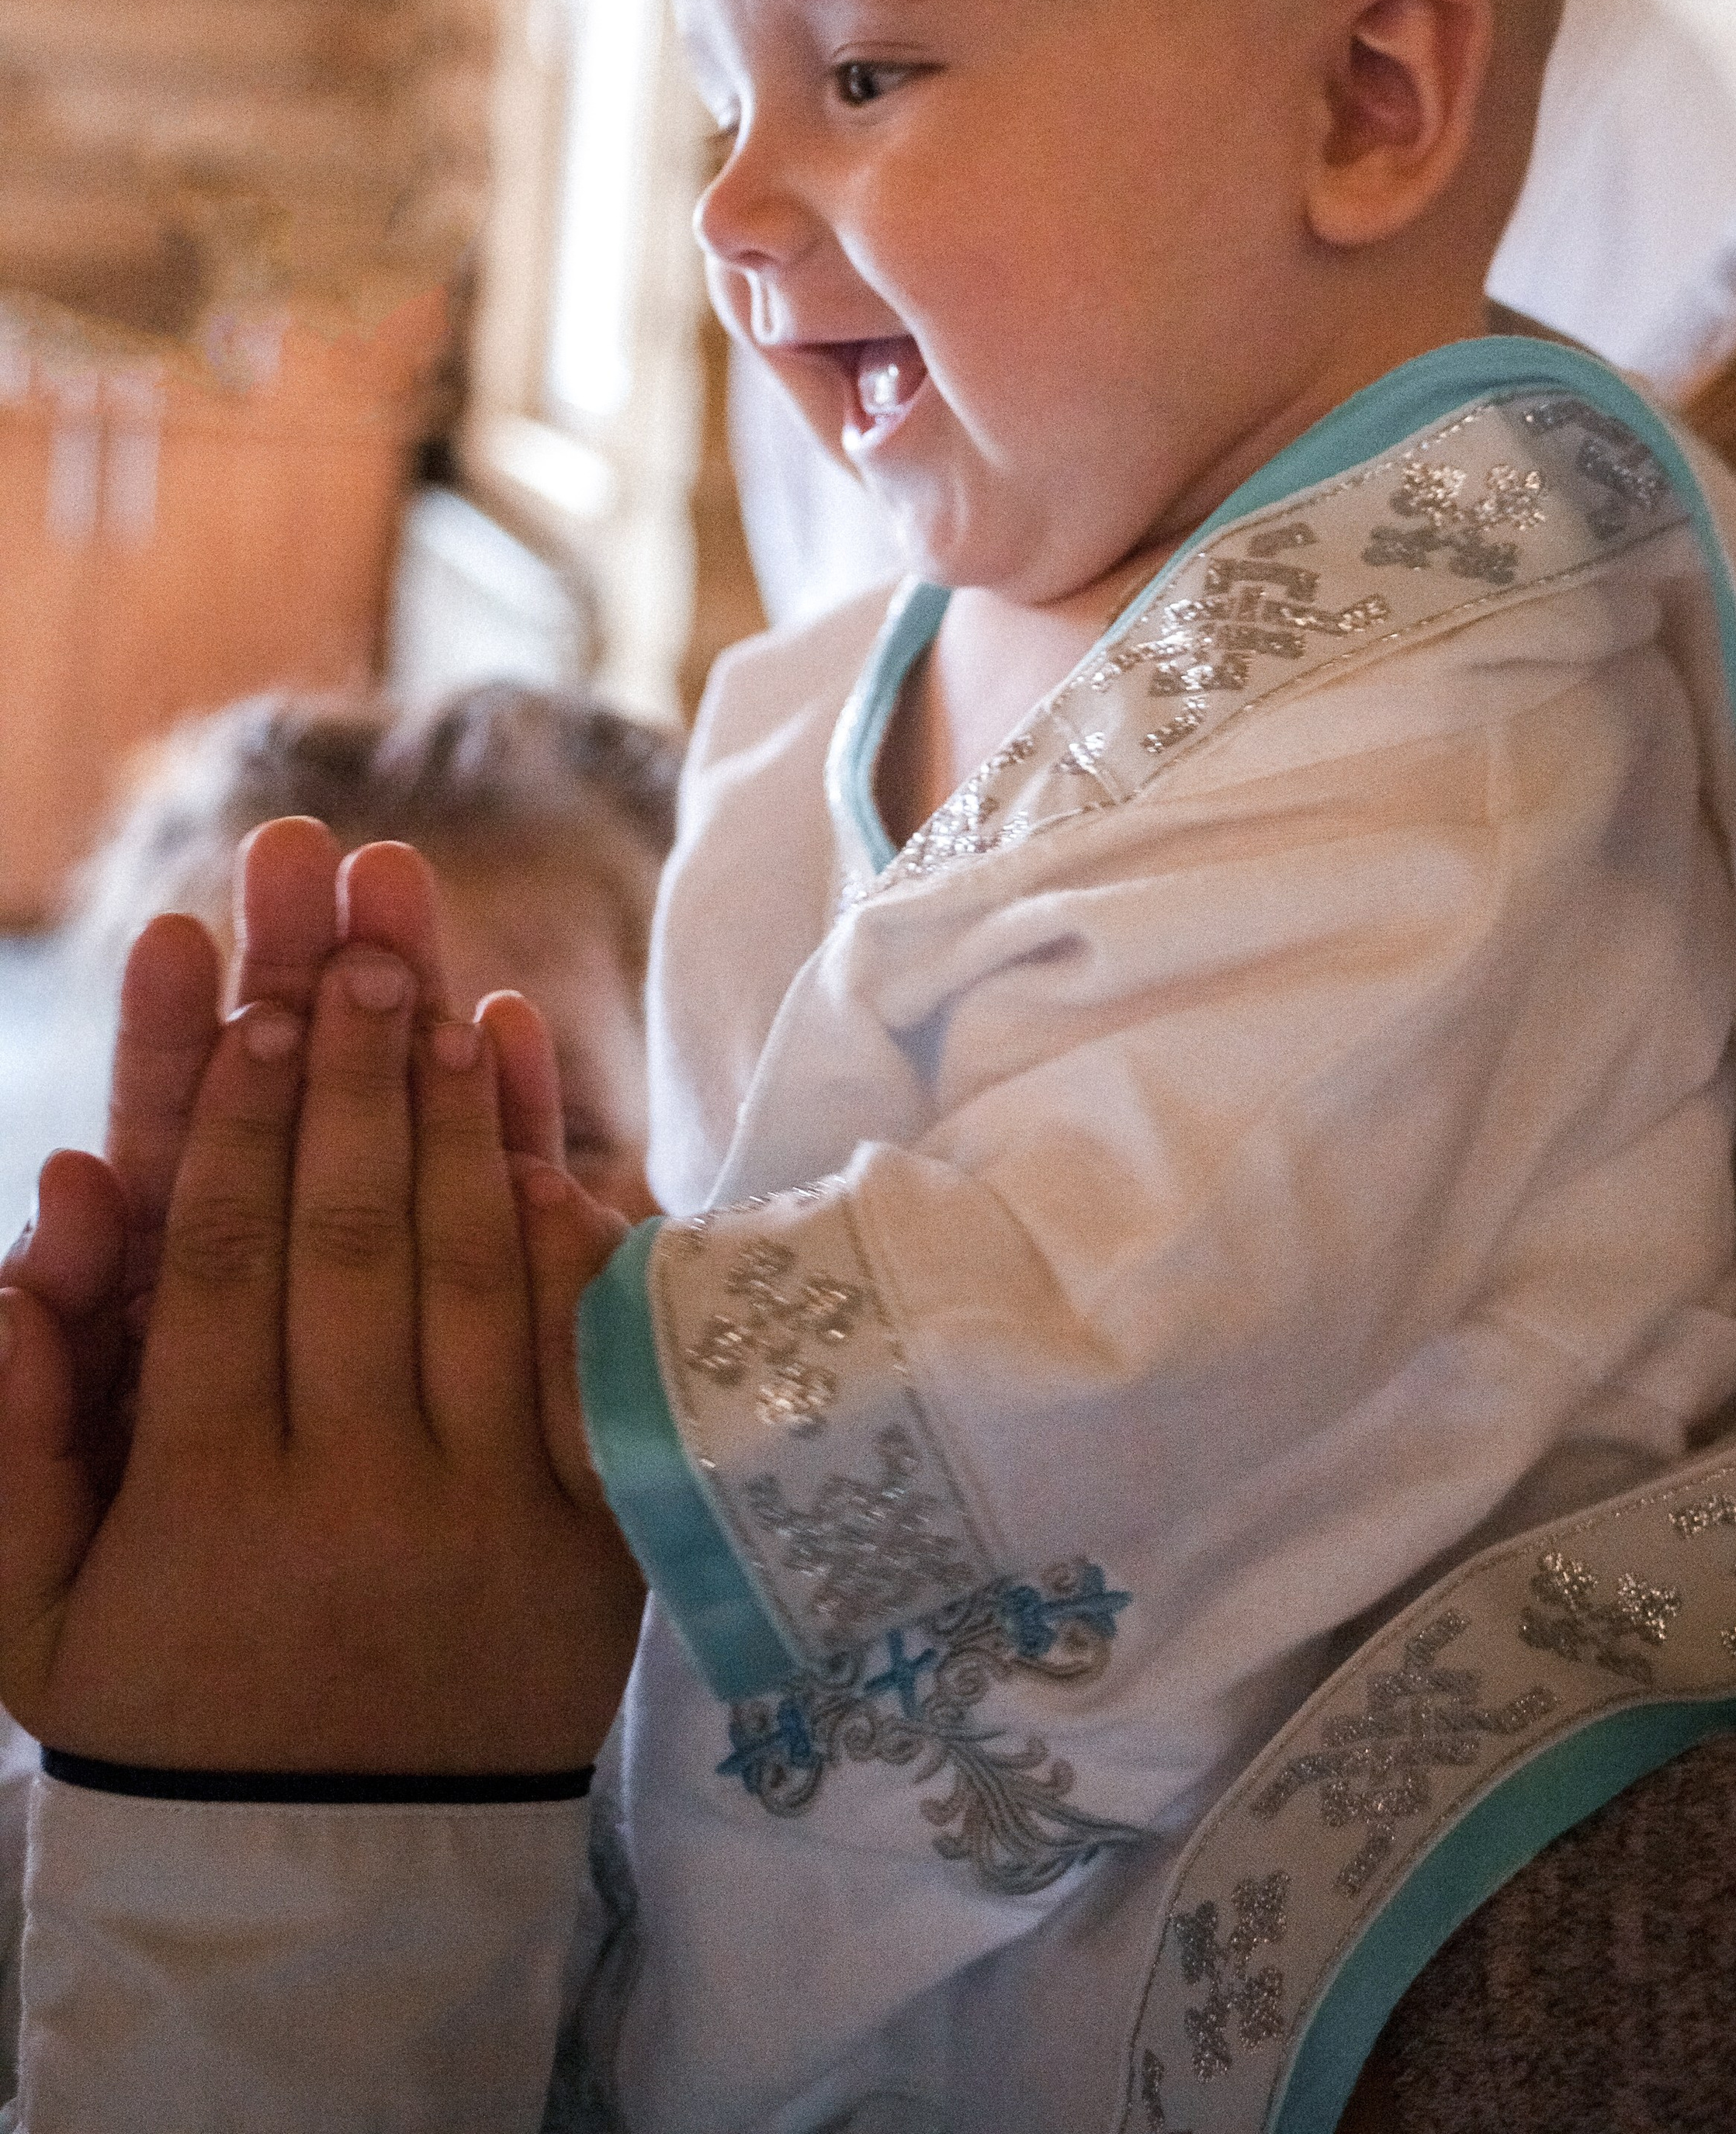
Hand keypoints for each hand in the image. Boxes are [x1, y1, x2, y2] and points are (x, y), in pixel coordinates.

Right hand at [0, 863, 641, 1773]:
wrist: (339, 1885)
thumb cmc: (171, 1722)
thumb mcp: (34, 1620)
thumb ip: (11, 1440)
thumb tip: (42, 1232)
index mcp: (207, 1504)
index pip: (222, 1267)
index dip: (239, 1120)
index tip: (257, 999)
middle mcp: (352, 1493)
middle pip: (351, 1240)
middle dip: (354, 1076)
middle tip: (362, 939)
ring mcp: (484, 1514)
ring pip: (469, 1280)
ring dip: (458, 1124)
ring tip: (449, 998)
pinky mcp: (589, 1541)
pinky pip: (576, 1364)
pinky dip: (566, 1242)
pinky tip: (545, 1140)